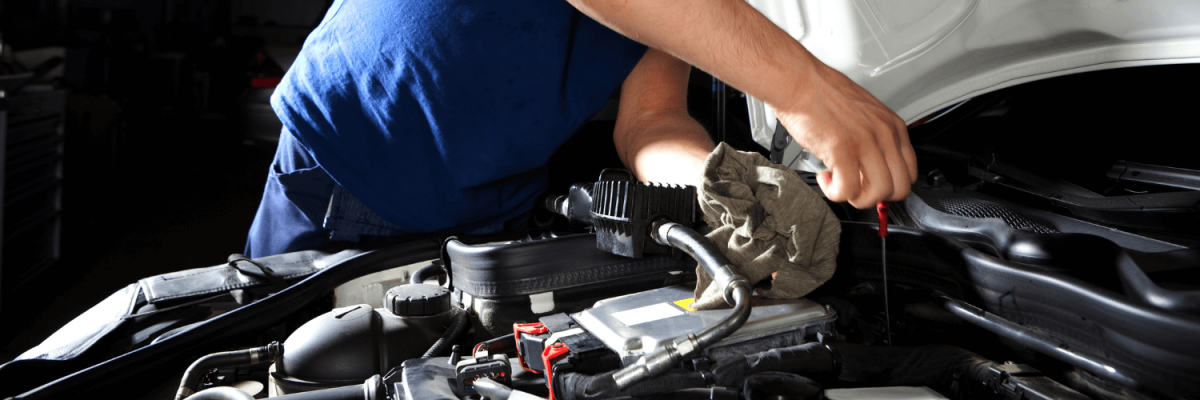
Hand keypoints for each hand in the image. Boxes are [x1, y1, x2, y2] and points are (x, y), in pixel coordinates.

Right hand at [774, 63, 917, 208]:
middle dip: (876, 196)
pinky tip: (825, 178)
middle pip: (899, 188)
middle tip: (856, 188)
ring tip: (839, 184)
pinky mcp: (841, 150)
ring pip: (877, 193)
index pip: (910, 172)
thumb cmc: (822, 94)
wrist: (798, 82)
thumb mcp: (863, 112)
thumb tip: (870, 167)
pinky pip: (847, 189)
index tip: (872, 183)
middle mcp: (883, 134)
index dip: (890, 186)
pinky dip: (834, 192)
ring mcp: (864, 142)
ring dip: (856, 197)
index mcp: (891, 125)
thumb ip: (873, 138)